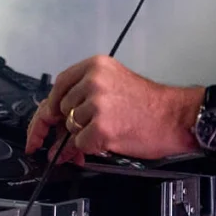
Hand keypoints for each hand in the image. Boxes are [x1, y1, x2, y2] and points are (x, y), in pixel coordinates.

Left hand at [25, 55, 201, 161]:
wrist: (175, 116)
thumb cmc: (148, 103)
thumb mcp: (114, 84)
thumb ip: (85, 95)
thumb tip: (57, 121)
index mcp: (95, 66)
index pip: (59, 85)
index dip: (47, 109)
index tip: (40, 126)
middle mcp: (93, 81)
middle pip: (62, 108)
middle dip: (64, 127)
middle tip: (67, 140)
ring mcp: (96, 104)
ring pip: (71, 128)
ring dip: (82, 137)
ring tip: (106, 133)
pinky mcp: (101, 127)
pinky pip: (81, 144)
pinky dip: (90, 149)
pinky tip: (108, 141)